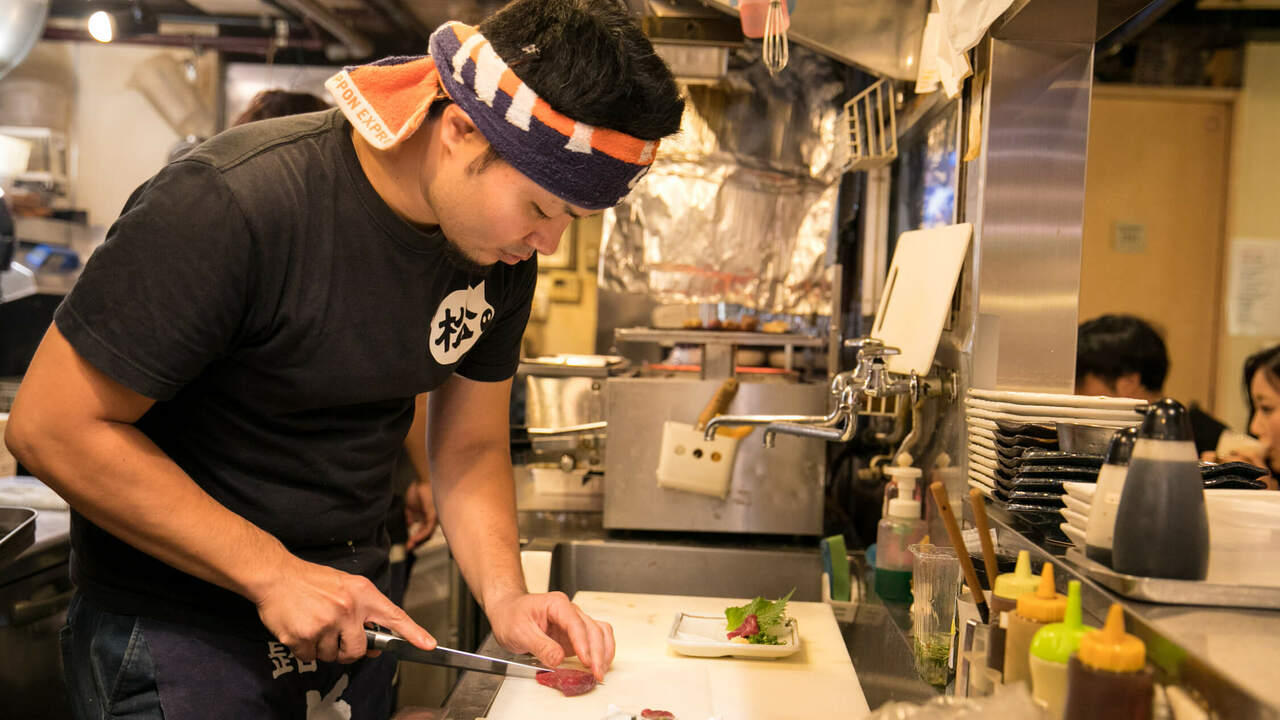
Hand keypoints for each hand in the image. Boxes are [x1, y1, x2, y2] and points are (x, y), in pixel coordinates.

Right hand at [254, 556, 434, 663]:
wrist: (276, 575)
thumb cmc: (312, 581)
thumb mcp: (346, 587)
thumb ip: (364, 613)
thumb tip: (377, 645)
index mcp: (362, 593)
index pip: (394, 617)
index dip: (413, 633)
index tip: (428, 645)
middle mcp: (348, 609)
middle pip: (359, 650)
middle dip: (348, 650)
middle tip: (334, 635)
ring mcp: (326, 623)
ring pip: (332, 656)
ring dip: (322, 648)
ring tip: (314, 624)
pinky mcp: (304, 636)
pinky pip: (310, 657)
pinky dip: (304, 649)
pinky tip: (300, 629)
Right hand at [404, 480, 437, 550]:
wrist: (418, 480)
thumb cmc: (417, 490)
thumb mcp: (411, 505)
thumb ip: (411, 515)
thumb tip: (409, 524)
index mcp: (427, 515)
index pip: (424, 530)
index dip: (417, 537)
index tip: (409, 544)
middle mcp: (432, 517)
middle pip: (426, 533)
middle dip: (417, 541)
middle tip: (408, 547)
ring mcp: (434, 516)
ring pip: (428, 533)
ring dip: (418, 540)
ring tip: (410, 545)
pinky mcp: (433, 515)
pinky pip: (428, 528)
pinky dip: (421, 534)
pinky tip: (414, 538)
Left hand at [485, 591, 614, 680]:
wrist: (507, 611)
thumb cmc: (511, 616)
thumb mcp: (520, 632)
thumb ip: (540, 646)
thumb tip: (558, 659)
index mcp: (557, 604)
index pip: (576, 624)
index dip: (583, 644)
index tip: (586, 661)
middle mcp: (570, 611)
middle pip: (592, 629)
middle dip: (597, 653)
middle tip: (596, 673)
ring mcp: (574, 622)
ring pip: (599, 633)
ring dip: (604, 652)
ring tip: (600, 672)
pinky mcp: (575, 634)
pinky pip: (596, 639)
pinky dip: (602, 651)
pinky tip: (601, 664)